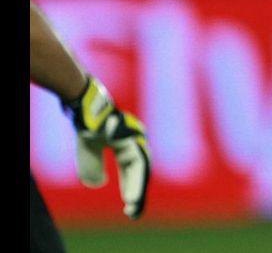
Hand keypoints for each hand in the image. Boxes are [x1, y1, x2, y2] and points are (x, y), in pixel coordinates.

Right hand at [65, 77, 150, 219]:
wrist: (84, 104)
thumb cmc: (87, 125)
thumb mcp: (88, 152)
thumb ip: (93, 168)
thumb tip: (100, 184)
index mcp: (126, 144)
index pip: (132, 169)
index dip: (130, 187)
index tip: (128, 205)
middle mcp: (135, 141)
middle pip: (140, 170)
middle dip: (137, 192)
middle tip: (133, 212)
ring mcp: (136, 138)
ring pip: (142, 169)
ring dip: (138, 190)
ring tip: (133, 207)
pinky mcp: (133, 139)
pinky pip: (139, 164)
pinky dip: (136, 182)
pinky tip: (133, 196)